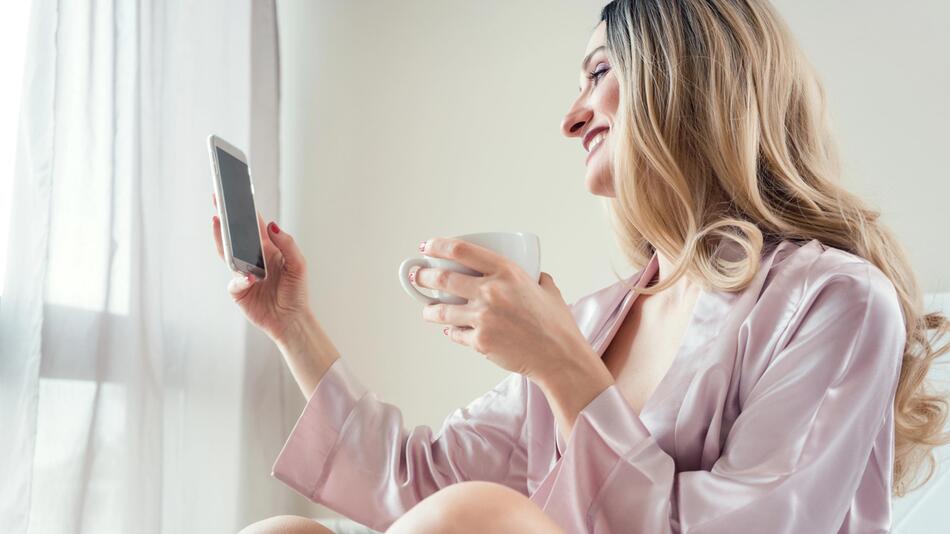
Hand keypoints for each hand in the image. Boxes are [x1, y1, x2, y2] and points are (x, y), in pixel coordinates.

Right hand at [211, 192, 311, 342]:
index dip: (246, 209)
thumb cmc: (296, 291)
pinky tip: (251, 279)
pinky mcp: (238, 290)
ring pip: (227, 253)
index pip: (254, 225)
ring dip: (222, 238)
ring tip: (218, 222)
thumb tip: (272, 226)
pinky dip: (242, 279)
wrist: (290, 320)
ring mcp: (243, 273)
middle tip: (218, 199)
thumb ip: (287, 244)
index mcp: (268, 249)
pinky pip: (235, 281)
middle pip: (236, 235)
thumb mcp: (298, 265)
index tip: (237, 192)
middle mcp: (253, 258)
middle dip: (226, 218)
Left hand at [411, 237, 596, 381]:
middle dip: (423, 276)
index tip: (426, 247)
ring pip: (441, 310)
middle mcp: (491, 291)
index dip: (438, 245)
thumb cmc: (556, 325)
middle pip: (442, 278)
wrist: (560, 357)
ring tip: (427, 309)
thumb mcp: (547, 288)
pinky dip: (451, 331)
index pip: (460, 250)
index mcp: (506, 271)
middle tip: (417, 276)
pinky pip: (455, 333)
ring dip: (429, 309)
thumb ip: (534, 276)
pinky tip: (451, 330)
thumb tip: (530, 271)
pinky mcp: (479, 341)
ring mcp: (483, 317)